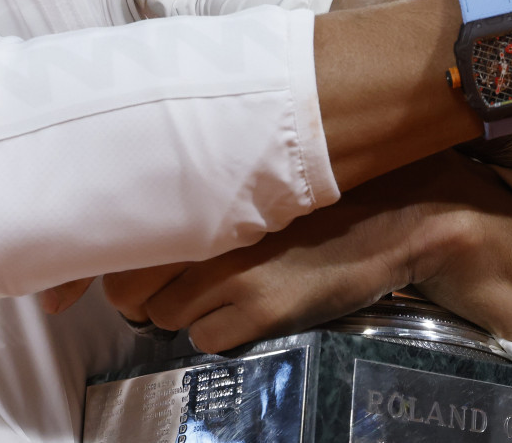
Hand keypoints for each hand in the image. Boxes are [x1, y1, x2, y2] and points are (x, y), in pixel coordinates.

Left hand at [95, 152, 511, 353]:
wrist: (403, 215)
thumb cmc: (331, 188)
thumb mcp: (263, 175)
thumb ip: (207, 187)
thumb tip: (153, 208)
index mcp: (207, 188)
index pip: (121, 237)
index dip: (108, 261)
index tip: (108, 269)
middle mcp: (209, 229)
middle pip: (129, 286)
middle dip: (142, 289)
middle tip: (168, 280)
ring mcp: (233, 272)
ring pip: (161, 314)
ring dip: (178, 308)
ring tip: (212, 290)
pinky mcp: (262, 309)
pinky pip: (205, 337)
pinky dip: (214, 329)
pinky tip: (241, 308)